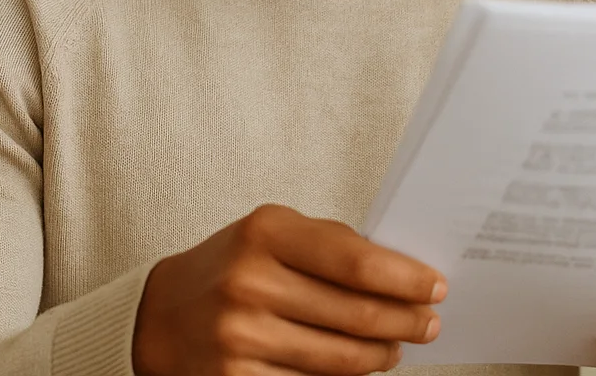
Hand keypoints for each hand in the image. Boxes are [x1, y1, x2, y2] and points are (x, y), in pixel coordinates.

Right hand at [133, 203, 445, 375]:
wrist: (159, 316)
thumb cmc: (230, 267)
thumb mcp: (271, 234)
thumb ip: (331, 245)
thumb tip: (401, 271)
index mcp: (265, 233)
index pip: (356, 261)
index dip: (406, 279)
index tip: (435, 287)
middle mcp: (250, 283)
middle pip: (356, 315)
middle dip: (404, 323)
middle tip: (428, 324)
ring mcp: (241, 337)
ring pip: (340, 359)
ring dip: (380, 356)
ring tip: (395, 349)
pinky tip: (357, 369)